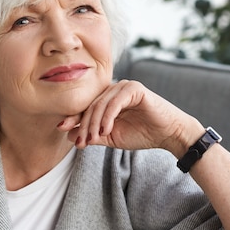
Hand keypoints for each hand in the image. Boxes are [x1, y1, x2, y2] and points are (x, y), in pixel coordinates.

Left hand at [57, 80, 202, 155]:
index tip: (61, 129)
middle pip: (90, 106)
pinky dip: (108, 117)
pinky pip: (115, 102)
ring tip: (92, 139)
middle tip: (79, 142)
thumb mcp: (111, 137)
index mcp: (106, 100)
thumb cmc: (142, 134)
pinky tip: (106, 130)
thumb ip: (92, 135)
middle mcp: (113, 90)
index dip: (72, 118)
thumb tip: (68, 135)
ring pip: (100, 105)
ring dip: (93, 123)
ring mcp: (123, 87)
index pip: (85, 108)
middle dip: (82, 125)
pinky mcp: (134, 88)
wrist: (168, 134)